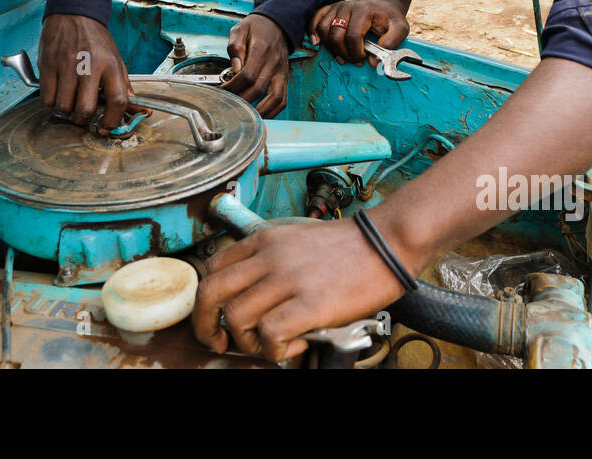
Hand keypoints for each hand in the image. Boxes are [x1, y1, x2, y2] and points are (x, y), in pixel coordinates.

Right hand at [38, 14, 131, 127]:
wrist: (74, 13)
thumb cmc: (96, 40)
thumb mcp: (116, 58)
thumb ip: (124, 86)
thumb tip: (140, 110)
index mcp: (110, 65)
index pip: (117, 100)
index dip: (113, 120)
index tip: (107, 126)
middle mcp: (89, 66)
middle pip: (85, 109)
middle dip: (83, 119)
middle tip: (81, 114)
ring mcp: (66, 65)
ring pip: (63, 106)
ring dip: (65, 110)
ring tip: (69, 99)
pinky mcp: (48, 64)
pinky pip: (47, 98)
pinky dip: (51, 101)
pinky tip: (57, 91)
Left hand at [192, 216, 411, 361]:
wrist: (386, 243)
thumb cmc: (347, 248)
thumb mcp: (295, 240)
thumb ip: (268, 261)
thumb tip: (252, 298)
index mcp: (263, 240)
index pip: (212, 269)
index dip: (207, 301)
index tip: (216, 320)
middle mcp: (269, 257)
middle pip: (210, 293)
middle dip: (205, 326)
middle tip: (220, 342)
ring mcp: (288, 279)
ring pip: (236, 317)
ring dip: (248, 343)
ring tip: (271, 345)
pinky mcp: (310, 304)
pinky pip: (270, 334)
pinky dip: (274, 350)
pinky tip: (292, 347)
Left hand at [223, 13, 289, 118]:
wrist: (278, 24)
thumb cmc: (257, 28)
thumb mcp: (240, 29)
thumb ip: (235, 47)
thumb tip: (235, 67)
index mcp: (261, 49)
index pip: (247, 75)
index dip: (233, 86)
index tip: (222, 91)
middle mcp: (274, 63)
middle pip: (258, 89)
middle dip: (241, 101)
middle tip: (228, 105)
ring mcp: (281, 72)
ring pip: (275, 98)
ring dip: (260, 111)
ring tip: (245, 117)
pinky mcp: (285, 78)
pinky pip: (283, 100)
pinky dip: (273, 112)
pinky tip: (261, 117)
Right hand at [309, 0, 408, 64]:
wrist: (384, 7)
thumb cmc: (391, 19)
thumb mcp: (400, 29)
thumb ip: (390, 44)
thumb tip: (372, 62)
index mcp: (363, 11)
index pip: (352, 36)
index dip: (356, 53)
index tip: (364, 59)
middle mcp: (347, 7)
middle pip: (335, 36)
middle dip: (344, 54)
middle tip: (354, 60)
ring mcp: (336, 7)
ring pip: (322, 29)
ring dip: (329, 48)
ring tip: (341, 56)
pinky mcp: (330, 9)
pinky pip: (314, 19)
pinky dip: (312, 31)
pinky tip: (316, 42)